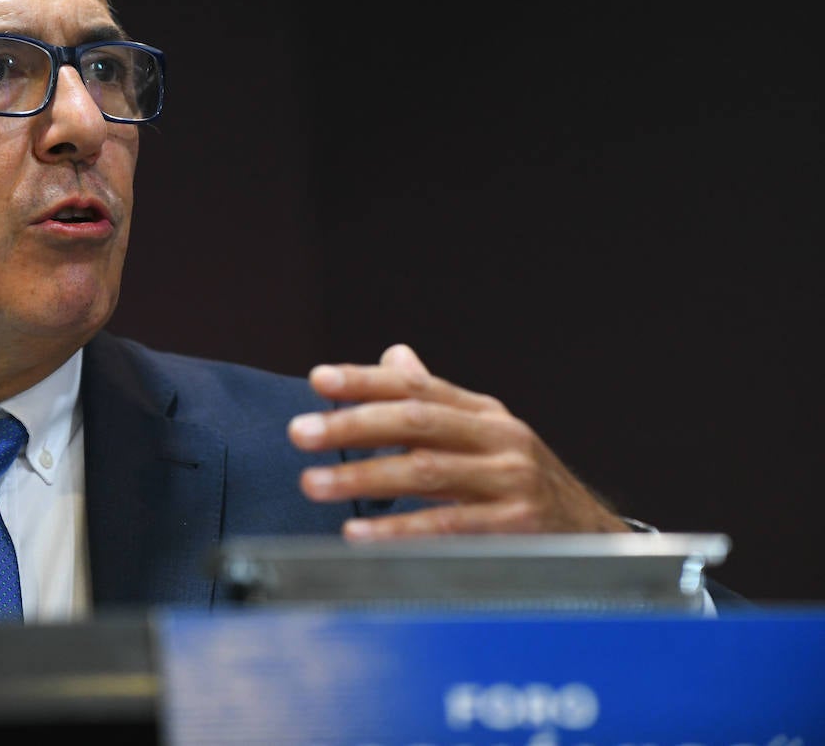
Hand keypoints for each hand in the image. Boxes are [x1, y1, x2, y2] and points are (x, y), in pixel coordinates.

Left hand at [288, 343, 629, 538]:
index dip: (365, 380)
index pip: (416, 385)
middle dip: (353, 425)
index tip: (318, 379)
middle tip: (301, 433)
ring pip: (425, 471)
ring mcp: (511, 480)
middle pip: (415, 420)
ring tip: (312, 483)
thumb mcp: (483, 435)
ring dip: (362, 477)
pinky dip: (400, 530)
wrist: (592, 538)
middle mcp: (498, 437)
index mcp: (482, 412)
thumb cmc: (520, 484)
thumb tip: (393, 355)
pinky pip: (449, 526)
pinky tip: (359, 535)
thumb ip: (435, 401)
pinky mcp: (518, 526)